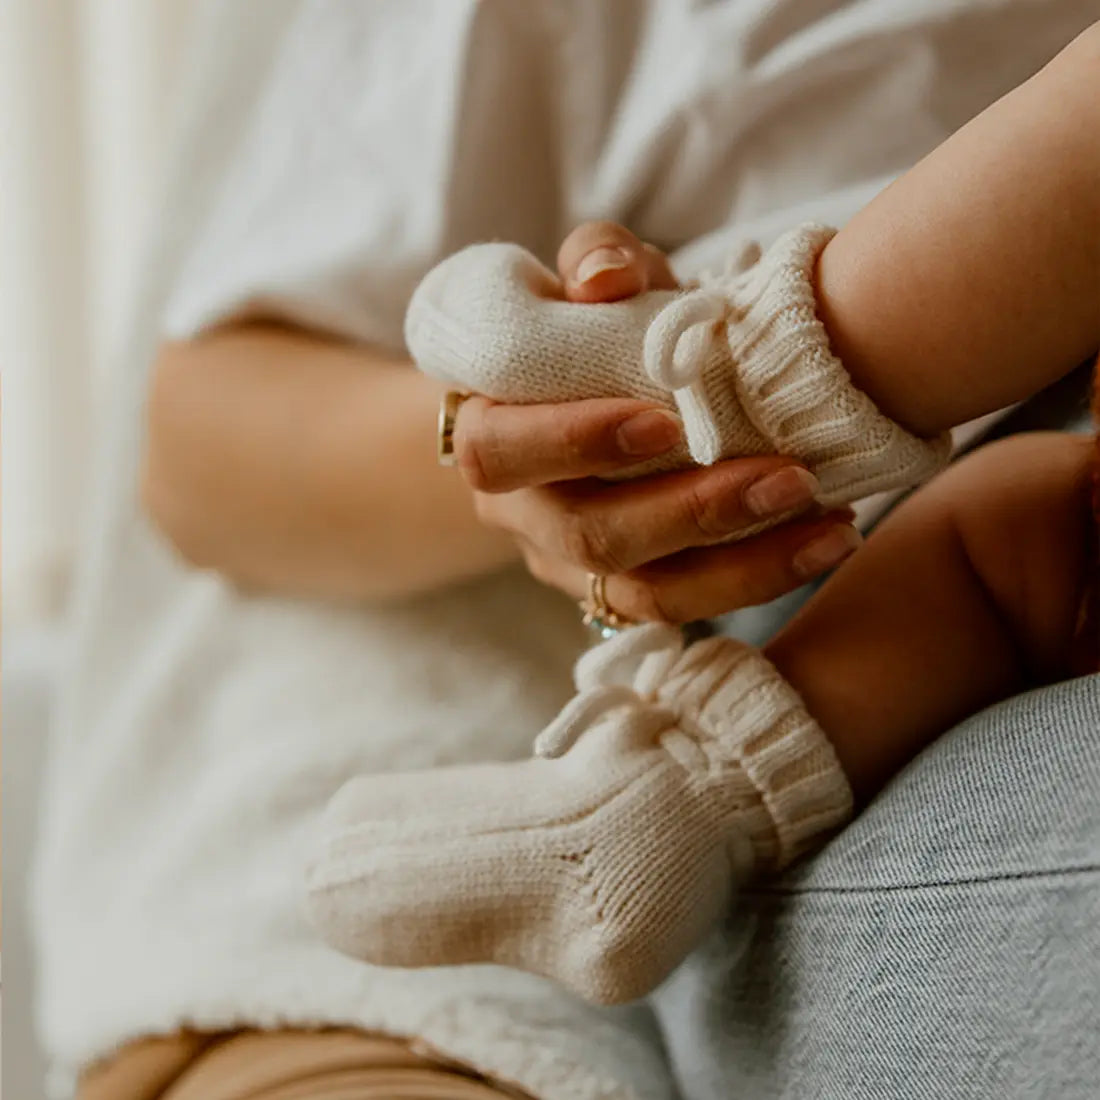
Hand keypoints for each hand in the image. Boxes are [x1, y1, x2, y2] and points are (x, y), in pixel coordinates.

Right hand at [451, 222, 860, 621]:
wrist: (590, 395)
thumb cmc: (588, 329)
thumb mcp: (591, 281)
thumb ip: (598, 261)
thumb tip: (608, 279)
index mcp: (489, 430)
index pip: (502, 452)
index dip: (576, 442)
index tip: (667, 422)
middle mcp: (520, 511)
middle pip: (586, 537)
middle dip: (692, 512)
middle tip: (789, 478)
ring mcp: (567, 564)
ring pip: (642, 594)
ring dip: (742, 567)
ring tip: (830, 525)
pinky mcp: (618, 594)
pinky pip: (683, 609)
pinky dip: (756, 579)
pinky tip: (824, 541)